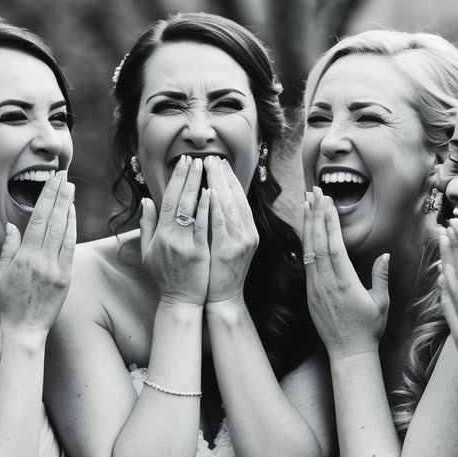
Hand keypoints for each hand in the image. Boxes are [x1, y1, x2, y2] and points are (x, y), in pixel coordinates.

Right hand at [0, 171, 75, 343]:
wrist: (24, 330)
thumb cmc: (8, 303)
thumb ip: (7, 249)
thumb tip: (12, 226)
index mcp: (23, 257)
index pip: (37, 219)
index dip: (46, 197)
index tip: (52, 181)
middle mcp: (41, 260)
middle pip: (53, 220)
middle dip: (59, 195)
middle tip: (64, 175)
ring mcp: (55, 269)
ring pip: (64, 232)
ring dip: (68, 207)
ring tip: (71, 188)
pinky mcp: (66, 278)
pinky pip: (71, 248)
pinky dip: (73, 229)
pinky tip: (73, 215)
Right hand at [140, 156, 209, 304]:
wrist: (180, 300)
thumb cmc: (165, 275)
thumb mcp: (148, 251)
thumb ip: (147, 225)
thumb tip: (147, 201)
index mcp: (160, 234)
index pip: (168, 200)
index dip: (175, 180)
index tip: (182, 163)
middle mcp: (171, 237)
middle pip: (180, 200)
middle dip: (188, 177)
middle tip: (195, 158)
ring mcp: (186, 244)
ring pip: (192, 210)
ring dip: (198, 186)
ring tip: (205, 168)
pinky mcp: (200, 252)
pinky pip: (203, 226)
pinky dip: (206, 209)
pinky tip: (211, 193)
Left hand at [205, 156, 257, 303]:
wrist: (224, 299)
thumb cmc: (220, 272)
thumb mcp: (227, 244)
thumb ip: (223, 222)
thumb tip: (214, 199)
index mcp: (247, 230)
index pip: (239, 198)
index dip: (229, 178)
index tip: (219, 162)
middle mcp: (247, 232)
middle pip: (237, 197)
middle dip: (224, 175)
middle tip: (213, 157)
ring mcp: (240, 241)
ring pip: (231, 205)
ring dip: (220, 184)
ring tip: (210, 166)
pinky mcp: (228, 250)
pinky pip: (222, 224)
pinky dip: (217, 207)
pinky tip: (211, 192)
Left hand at [303, 187, 388, 362]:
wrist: (348, 352)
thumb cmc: (369, 328)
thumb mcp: (381, 303)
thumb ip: (380, 277)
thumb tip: (384, 255)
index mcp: (345, 283)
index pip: (334, 245)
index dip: (330, 221)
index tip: (327, 202)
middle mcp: (326, 283)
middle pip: (318, 242)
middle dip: (316, 214)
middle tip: (314, 192)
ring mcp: (315, 287)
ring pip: (309, 250)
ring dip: (308, 225)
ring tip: (306, 203)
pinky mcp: (309, 293)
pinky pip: (306, 263)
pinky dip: (306, 243)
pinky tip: (306, 230)